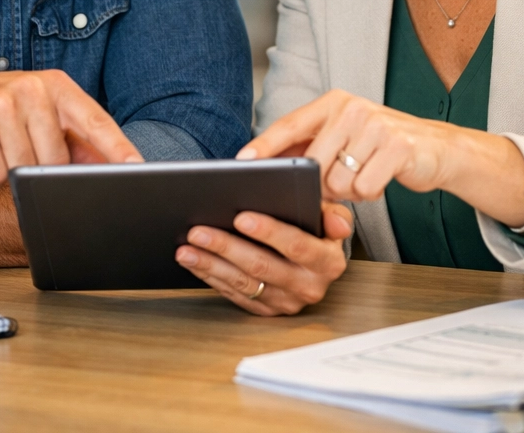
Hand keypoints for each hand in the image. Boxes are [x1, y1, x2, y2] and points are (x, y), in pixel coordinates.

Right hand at [0, 69, 142, 188]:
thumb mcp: (37, 113)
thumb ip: (72, 138)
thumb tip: (108, 170)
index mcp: (56, 85)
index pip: (96, 121)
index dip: (119, 149)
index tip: (139, 170)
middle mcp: (32, 88)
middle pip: (58, 160)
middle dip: (42, 171)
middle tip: (20, 152)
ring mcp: (2, 102)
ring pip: (25, 169)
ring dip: (10, 173)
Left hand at [174, 201, 351, 315]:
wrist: (316, 259)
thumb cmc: (318, 228)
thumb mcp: (332, 216)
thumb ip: (334, 214)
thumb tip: (337, 223)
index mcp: (328, 262)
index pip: (297, 245)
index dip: (269, 231)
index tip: (240, 216)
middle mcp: (309, 287)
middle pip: (262, 266)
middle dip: (227, 246)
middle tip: (198, 231)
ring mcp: (286, 302)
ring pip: (244, 283)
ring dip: (211, 265)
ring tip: (186, 248)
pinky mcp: (267, 310)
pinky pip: (235, 295)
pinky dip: (211, 277)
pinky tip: (194, 262)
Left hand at [237, 89, 523, 227]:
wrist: (435, 148)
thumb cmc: (379, 145)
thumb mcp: (343, 134)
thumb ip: (310, 144)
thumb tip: (266, 166)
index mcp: (333, 103)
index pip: (290, 124)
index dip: (265, 144)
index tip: (242, 162)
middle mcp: (352, 108)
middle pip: (313, 163)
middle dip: (322, 182)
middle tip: (341, 179)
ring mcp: (375, 125)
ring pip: (338, 181)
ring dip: (349, 190)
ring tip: (365, 173)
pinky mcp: (397, 147)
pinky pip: (365, 188)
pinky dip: (370, 193)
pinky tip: (381, 179)